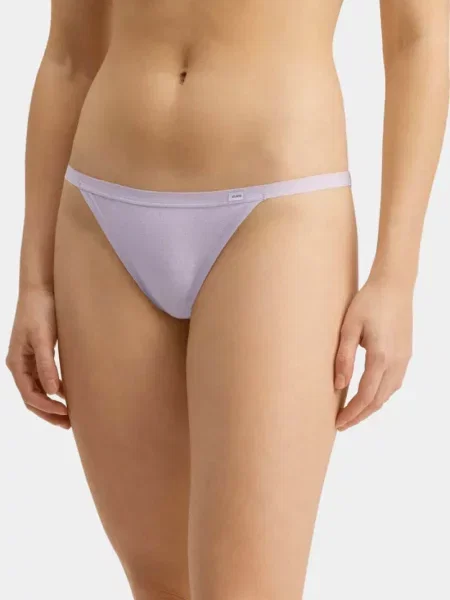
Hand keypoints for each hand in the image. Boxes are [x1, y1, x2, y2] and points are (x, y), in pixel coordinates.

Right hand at [6, 287, 69, 427]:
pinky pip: (44, 379)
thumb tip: (52, 391)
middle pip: (32, 397)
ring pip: (38, 390)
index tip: (65, 414)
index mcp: (16, 363)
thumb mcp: (43, 338)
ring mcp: (28, 360)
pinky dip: (55, 390)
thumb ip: (47, 364)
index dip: (46, 408)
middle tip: (68, 424)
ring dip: (52, 404)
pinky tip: (69, 395)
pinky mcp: (39, 354)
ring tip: (69, 416)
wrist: (41, 289)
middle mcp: (20, 364)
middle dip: (48, 413)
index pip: (29, 394)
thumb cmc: (40, 311)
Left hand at [334, 278, 412, 430]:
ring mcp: (404, 359)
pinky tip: (369, 394)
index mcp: (381, 357)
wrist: (395, 285)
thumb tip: (338, 385)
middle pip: (378, 400)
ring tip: (352, 412)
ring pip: (388, 393)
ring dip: (370, 406)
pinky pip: (394, 382)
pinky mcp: (406, 354)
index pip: (366, 396)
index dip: (352, 413)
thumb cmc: (368, 302)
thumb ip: (343, 358)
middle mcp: (396, 362)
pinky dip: (380, 394)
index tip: (338, 423)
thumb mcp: (348, 327)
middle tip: (342, 423)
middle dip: (360, 415)